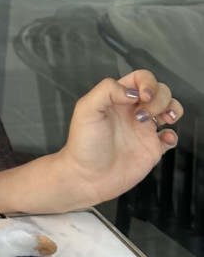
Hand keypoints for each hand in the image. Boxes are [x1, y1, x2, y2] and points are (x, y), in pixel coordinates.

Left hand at [56, 71, 182, 207]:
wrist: (87, 177)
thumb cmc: (83, 144)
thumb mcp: (86, 109)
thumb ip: (107, 91)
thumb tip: (133, 92)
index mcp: (117, 99)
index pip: (141, 78)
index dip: (147, 82)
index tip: (142, 96)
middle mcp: (132, 112)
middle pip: (159, 91)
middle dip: (158, 99)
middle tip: (142, 116)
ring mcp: (143, 130)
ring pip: (169, 109)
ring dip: (172, 109)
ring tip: (163, 120)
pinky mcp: (151, 149)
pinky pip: (171, 137)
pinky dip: (174, 135)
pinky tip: (164, 139)